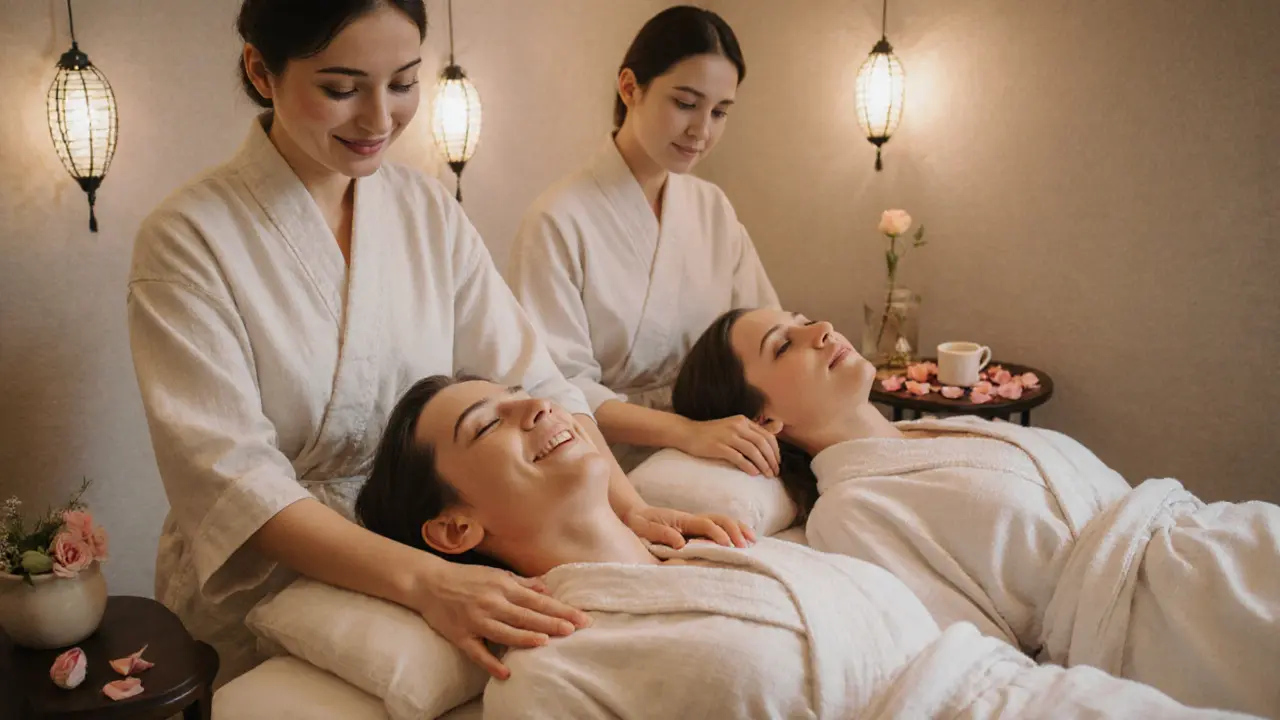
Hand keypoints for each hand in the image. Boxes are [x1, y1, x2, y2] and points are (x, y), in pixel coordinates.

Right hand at [411, 560, 591, 679]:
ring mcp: (476, 620)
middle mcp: (492, 603)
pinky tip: (506, 672)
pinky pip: (477, 652)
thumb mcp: (496, 575)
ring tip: (546, 643)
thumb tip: (547, 588)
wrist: (429, 583)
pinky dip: (491, 663)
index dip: (560, 609)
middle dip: (552, 623)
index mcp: (503, 587)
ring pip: (505, 632)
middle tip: (574, 630)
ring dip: (525, 637)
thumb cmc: (466, 578)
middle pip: (526, 615)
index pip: (538, 600)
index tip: (581, 618)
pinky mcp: (461, 636)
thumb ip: (522, 583)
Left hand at [623, 504, 755, 549]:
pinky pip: (718, 527)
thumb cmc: (640, 523)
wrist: (635, 514)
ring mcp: (695, 522)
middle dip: (735, 530)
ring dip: (738, 528)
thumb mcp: (645, 529)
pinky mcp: (696, 528)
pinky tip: (742, 539)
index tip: (728, 545)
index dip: (718, 534)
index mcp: (682, 520)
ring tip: (753, 541)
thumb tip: (681, 543)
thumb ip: (662, 534)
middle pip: (720, 519)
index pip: (706, 524)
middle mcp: (692, 519)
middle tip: (746, 546)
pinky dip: (733, 531)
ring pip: (723, 521)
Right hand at [679, 416, 779, 476]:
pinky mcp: (718, 446)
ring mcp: (727, 435)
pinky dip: (748, 466)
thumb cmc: (712, 433)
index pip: (767, 435)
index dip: (775, 451)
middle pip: (762, 443)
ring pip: (753, 451)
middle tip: (775, 473)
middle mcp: (737, 426)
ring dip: (763, 464)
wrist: (687, 433)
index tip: (778, 463)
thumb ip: (756, 429)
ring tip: (767, 475)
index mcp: (743, 421)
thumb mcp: (735, 427)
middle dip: (772, 460)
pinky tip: (753, 473)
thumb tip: (780, 425)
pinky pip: (738, 457)